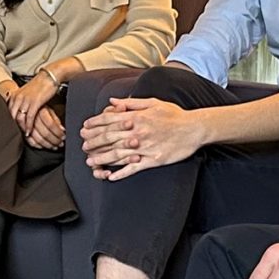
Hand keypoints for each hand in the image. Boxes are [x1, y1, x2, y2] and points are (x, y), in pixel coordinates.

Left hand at [7, 70, 64, 134]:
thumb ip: (21, 101)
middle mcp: (18, 97)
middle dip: (15, 127)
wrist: (49, 77)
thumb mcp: (26, 93)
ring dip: (22, 128)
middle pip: (12, 116)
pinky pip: (29, 117)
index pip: (8, 112)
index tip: (13, 129)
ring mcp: (25, 100)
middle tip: (18, 135)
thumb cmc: (40, 85)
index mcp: (15, 95)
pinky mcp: (35, 102)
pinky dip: (29, 126)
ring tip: (24, 135)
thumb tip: (20, 111)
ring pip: (19, 118)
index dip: (10, 122)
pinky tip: (30, 131)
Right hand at [22, 101, 65, 149]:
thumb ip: (55, 119)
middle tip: (60, 144)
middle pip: (45, 133)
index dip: (58, 133)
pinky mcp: (20, 130)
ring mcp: (26, 124)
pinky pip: (28, 140)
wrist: (23, 104)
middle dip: (54, 141)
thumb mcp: (49, 109)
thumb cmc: (38, 107)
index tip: (63, 137)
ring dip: (47, 145)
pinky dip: (37, 145)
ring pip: (37, 138)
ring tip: (53, 147)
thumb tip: (62, 130)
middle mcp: (33, 117)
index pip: (51, 124)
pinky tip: (43, 146)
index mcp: (41, 110)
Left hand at [81, 97, 204, 180]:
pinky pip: (133, 168)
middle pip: (110, 138)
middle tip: (83, 146)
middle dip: (93, 142)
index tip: (84, 128)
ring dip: (102, 159)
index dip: (94, 125)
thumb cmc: (174, 115)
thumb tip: (112, 101)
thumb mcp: (152, 102)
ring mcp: (145, 147)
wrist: (194, 129)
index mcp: (137, 117)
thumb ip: (130, 103)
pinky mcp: (153, 160)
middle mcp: (138, 132)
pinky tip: (111, 177)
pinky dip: (121, 173)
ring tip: (90, 162)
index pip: (109, 120)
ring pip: (118, 155)